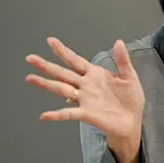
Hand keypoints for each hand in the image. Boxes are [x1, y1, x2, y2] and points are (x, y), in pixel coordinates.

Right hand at [25, 37, 144, 162]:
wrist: (133, 121)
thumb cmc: (130, 100)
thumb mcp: (129, 77)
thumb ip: (122, 60)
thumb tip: (118, 41)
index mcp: (94, 75)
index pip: (75, 60)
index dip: (63, 51)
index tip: (50, 41)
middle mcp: (85, 85)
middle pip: (62, 73)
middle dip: (46, 65)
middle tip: (30, 58)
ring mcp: (84, 99)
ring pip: (61, 89)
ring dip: (45, 84)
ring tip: (30, 78)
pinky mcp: (87, 113)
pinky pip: (69, 113)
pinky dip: (57, 114)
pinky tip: (45, 115)